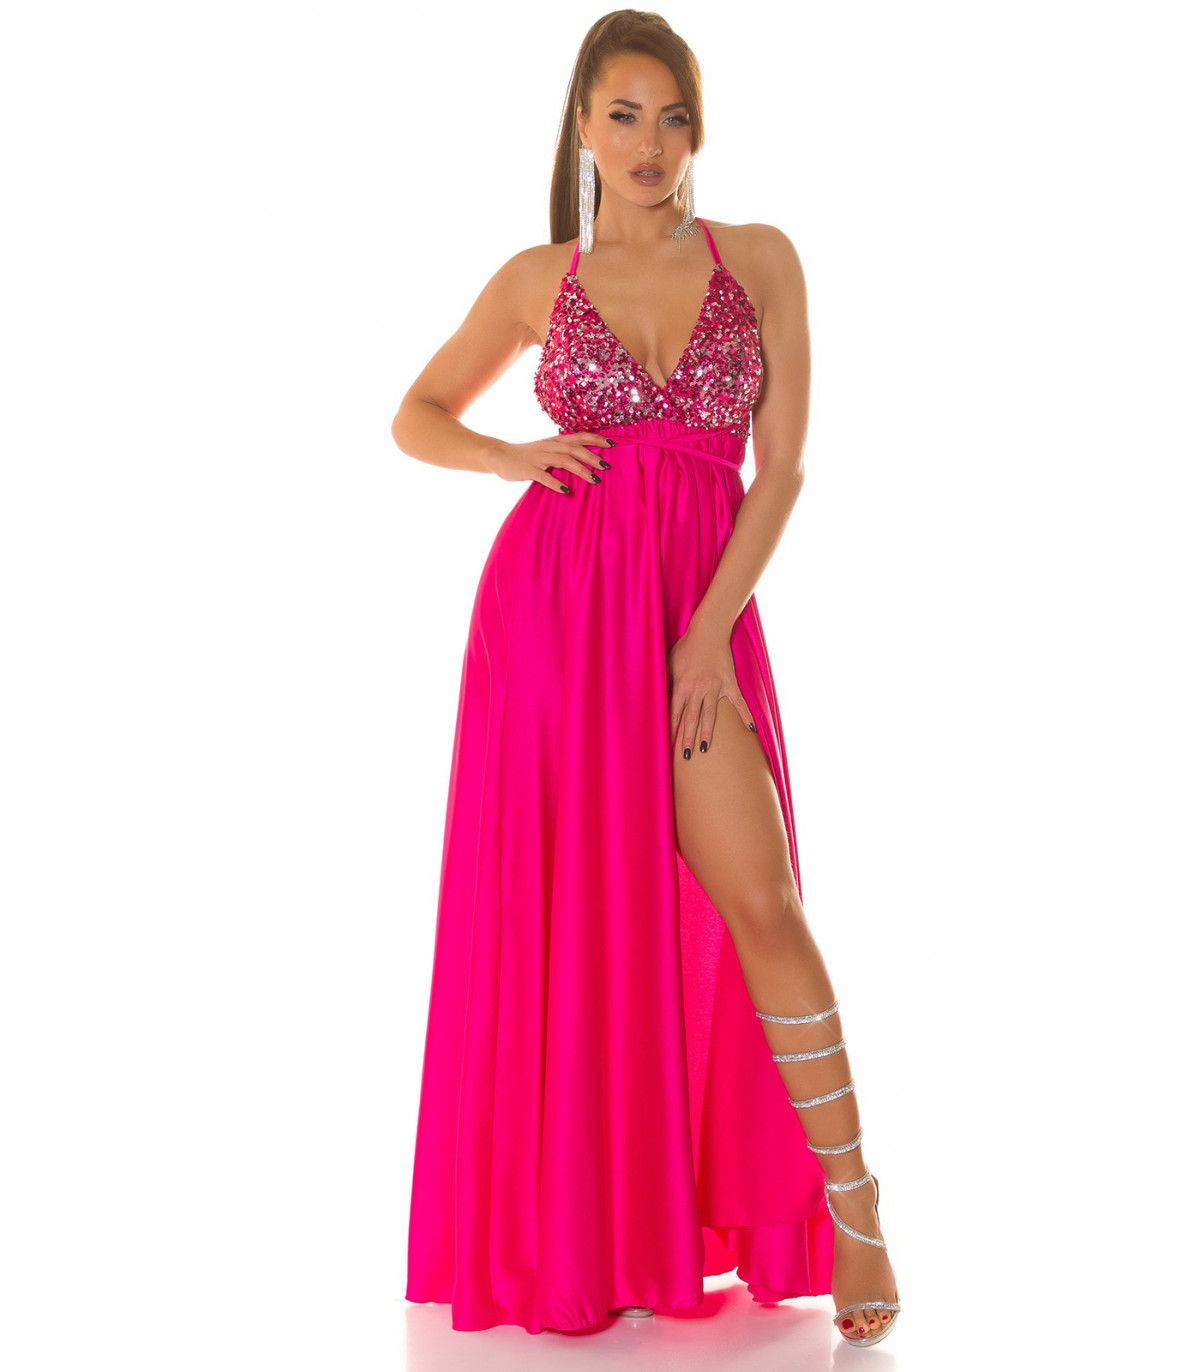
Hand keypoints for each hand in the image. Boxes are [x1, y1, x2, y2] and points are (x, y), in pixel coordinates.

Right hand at [484, 431, 615, 493]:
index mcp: (555, 441)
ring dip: (580, 470)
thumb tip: (586, 457)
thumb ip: (563, 451)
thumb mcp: (546, 449)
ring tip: (594, 480)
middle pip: (574, 448)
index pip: (579, 436)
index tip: (612, 443)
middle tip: (607, 466)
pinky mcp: (529, 469)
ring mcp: (539, 458)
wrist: (500, 455)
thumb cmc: (527, 455)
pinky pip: (544, 477)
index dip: (596, 438)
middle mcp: (549, 446)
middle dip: (592, 456)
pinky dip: (556, 483)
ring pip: (563, 460)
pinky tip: (567, 491)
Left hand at [666, 623, 755, 758]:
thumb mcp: (670, 663)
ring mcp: (715, 688)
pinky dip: (745, 716)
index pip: (674, 714)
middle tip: (686, 756)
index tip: (667, 744)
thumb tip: (657, 695)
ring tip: (705, 750)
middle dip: (687, 739)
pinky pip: (738, 703)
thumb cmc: (686, 647)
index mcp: (681, 685)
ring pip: (711, 716)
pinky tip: (750, 730)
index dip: (671, 730)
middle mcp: (697, 689)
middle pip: (691, 719)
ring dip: (708, 734)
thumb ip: (666, 681)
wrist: (708, 631)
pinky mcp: (729, 683)